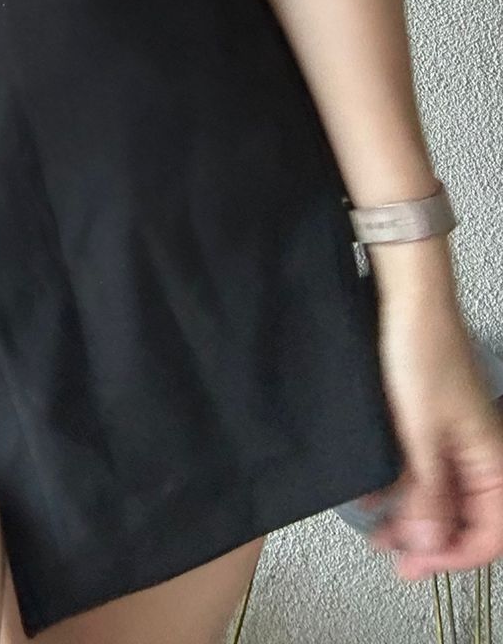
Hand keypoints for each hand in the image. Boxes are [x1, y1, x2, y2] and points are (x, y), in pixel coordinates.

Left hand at [358, 292, 502, 578]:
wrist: (407, 297)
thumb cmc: (421, 353)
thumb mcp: (419, 432)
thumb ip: (427, 491)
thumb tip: (428, 543)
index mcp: (491, 460)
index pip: (489, 534)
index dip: (453, 556)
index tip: (414, 566)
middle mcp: (478, 453)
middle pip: (464, 518)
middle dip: (429, 541)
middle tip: (393, 557)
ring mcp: (453, 436)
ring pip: (440, 494)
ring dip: (412, 516)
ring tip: (376, 532)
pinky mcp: (429, 420)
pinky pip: (421, 467)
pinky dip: (400, 485)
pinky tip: (371, 494)